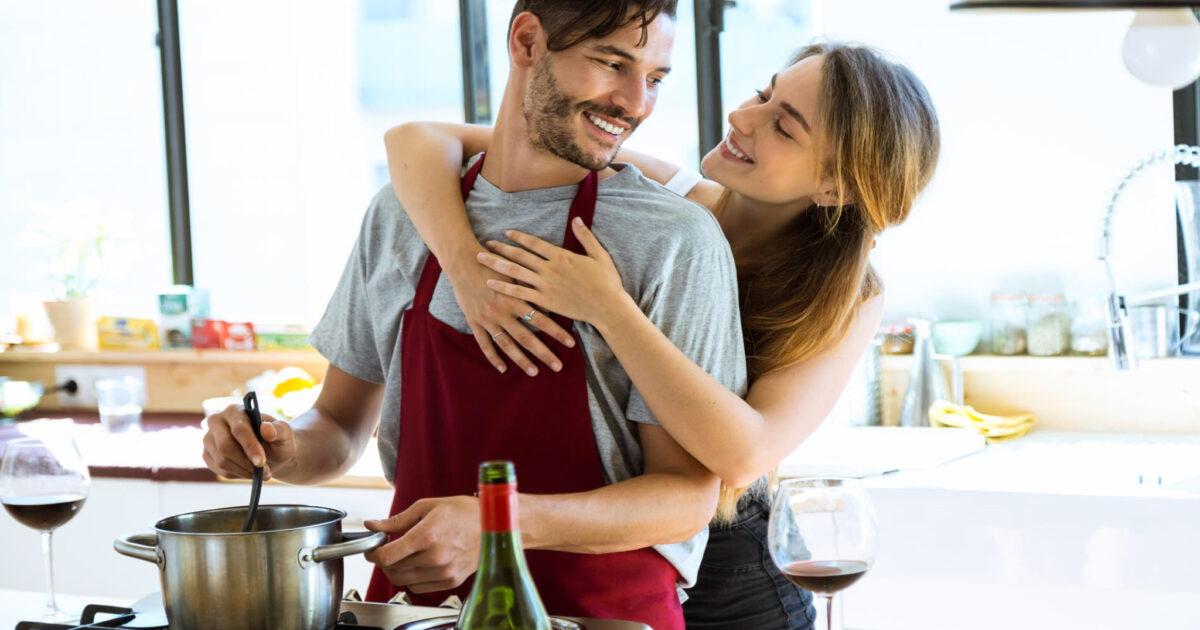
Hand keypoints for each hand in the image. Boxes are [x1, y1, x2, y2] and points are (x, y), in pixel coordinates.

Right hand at [201, 404, 295, 480]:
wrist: (271, 451)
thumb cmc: (277, 439)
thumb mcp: (284, 433)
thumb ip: (279, 429)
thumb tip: (267, 429)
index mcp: (235, 410)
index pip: (239, 429)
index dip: (250, 446)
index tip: (261, 462)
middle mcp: (217, 421)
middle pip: (225, 446)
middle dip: (246, 462)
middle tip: (265, 472)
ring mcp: (209, 439)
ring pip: (221, 460)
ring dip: (244, 471)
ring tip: (262, 473)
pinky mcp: (207, 455)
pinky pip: (219, 470)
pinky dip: (238, 474)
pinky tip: (250, 472)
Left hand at [363, 496, 480, 593]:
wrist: (491, 524)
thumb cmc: (461, 512)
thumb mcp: (426, 507)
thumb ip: (396, 520)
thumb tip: (372, 525)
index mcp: (428, 534)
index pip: (388, 555)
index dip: (373, 553)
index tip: (372, 549)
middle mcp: (436, 556)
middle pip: (393, 569)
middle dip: (383, 560)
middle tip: (387, 549)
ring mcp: (444, 571)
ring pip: (403, 581)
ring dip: (396, 570)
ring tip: (403, 555)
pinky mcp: (451, 581)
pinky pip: (418, 587)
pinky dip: (411, 578)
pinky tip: (418, 563)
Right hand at [444, 247, 575, 376]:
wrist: (463, 262)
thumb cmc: (494, 264)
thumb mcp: (515, 273)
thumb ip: (531, 289)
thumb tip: (548, 307)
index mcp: (515, 299)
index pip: (541, 320)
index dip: (557, 332)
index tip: (571, 343)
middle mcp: (502, 313)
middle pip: (527, 338)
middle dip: (544, 353)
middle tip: (558, 367)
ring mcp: (488, 319)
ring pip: (507, 345)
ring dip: (521, 360)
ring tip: (534, 372)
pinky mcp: (475, 322)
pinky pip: (484, 344)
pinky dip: (493, 357)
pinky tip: (503, 368)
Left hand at [477, 219, 628, 328]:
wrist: (607, 307)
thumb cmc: (606, 282)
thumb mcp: (599, 255)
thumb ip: (585, 237)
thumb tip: (577, 219)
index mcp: (561, 256)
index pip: (534, 243)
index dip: (519, 237)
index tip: (506, 232)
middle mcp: (550, 268)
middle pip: (520, 256)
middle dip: (501, 248)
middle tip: (485, 244)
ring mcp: (545, 285)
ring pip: (515, 272)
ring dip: (496, 264)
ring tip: (480, 259)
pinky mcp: (544, 301)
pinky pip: (519, 293)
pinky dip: (504, 287)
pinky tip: (490, 283)